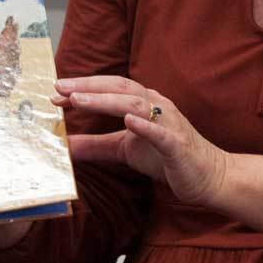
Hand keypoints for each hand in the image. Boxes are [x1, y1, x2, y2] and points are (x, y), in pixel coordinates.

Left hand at [53, 76, 227, 207]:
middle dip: (88, 87)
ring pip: (136, 104)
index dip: (83, 87)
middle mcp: (157, 105)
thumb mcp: (124, 149)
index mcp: (144, 103)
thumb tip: (65, 145)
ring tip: (79, 100)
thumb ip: (96, 145)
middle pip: (120, 88)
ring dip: (106, 101)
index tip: (55, 92)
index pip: (110, 89)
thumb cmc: (166, 157)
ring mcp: (169, 123)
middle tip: (59, 88)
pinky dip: (146, 126)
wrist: (208, 175)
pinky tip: (129, 121)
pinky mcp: (178, 145)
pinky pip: (162, 133)